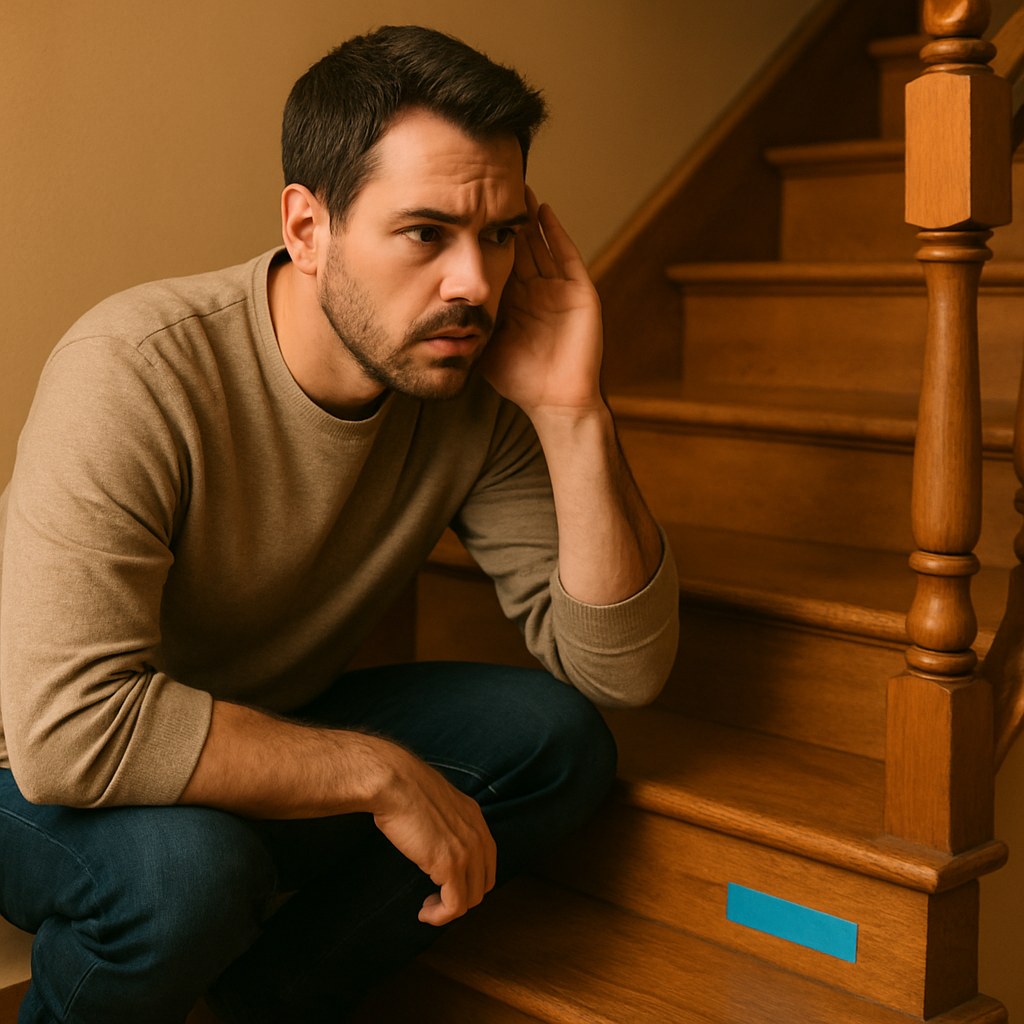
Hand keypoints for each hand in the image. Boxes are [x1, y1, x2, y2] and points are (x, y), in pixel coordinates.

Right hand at [371, 742, 496, 925]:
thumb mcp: (434, 803)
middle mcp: (477, 834)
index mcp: (475, 817)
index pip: (487, 861)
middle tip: (436, 899)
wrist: (393, 782)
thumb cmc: (402, 788)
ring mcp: (466, 850)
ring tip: (428, 908)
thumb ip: (444, 821)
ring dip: (448, 910)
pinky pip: (454, 905)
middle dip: (461, 897)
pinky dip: (440, 916)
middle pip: (483, 883)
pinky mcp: (449, 864)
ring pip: (471, 899)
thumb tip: (433, 840)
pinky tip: (424, 913)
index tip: (446, 885)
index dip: (469, 880)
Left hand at [481, 188, 604, 419]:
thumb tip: (426, 313)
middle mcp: (535, 289)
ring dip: (528, 215)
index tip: (462, 207)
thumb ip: (463, 327)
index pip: (495, 258)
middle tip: (486, 182)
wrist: (555, 401)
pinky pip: (566, 255)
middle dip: (503, 216)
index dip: (480, 235)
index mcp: (512, 300)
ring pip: (540, 242)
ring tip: (514, 184)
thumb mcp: (482, 347)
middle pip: (517, 243)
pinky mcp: (579, 292)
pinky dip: (555, 232)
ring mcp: (558, 288)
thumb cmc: (519, 380)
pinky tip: (542, 209)